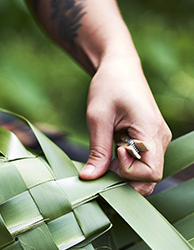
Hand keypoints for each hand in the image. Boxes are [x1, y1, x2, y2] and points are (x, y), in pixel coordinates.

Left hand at [79, 57, 171, 195]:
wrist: (119, 69)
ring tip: (108, 155)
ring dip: (124, 175)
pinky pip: (142, 166)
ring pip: (146, 176)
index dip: (130, 172)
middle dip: (126, 180)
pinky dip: (126, 168)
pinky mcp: (150, 143)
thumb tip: (88, 179)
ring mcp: (157, 142)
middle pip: (150, 179)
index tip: (114, 151)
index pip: (151, 173)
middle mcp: (160, 139)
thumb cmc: (108, 86)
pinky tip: (112, 154)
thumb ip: (97, 151)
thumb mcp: (97, 118)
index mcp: (151, 131)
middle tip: (106, 162)